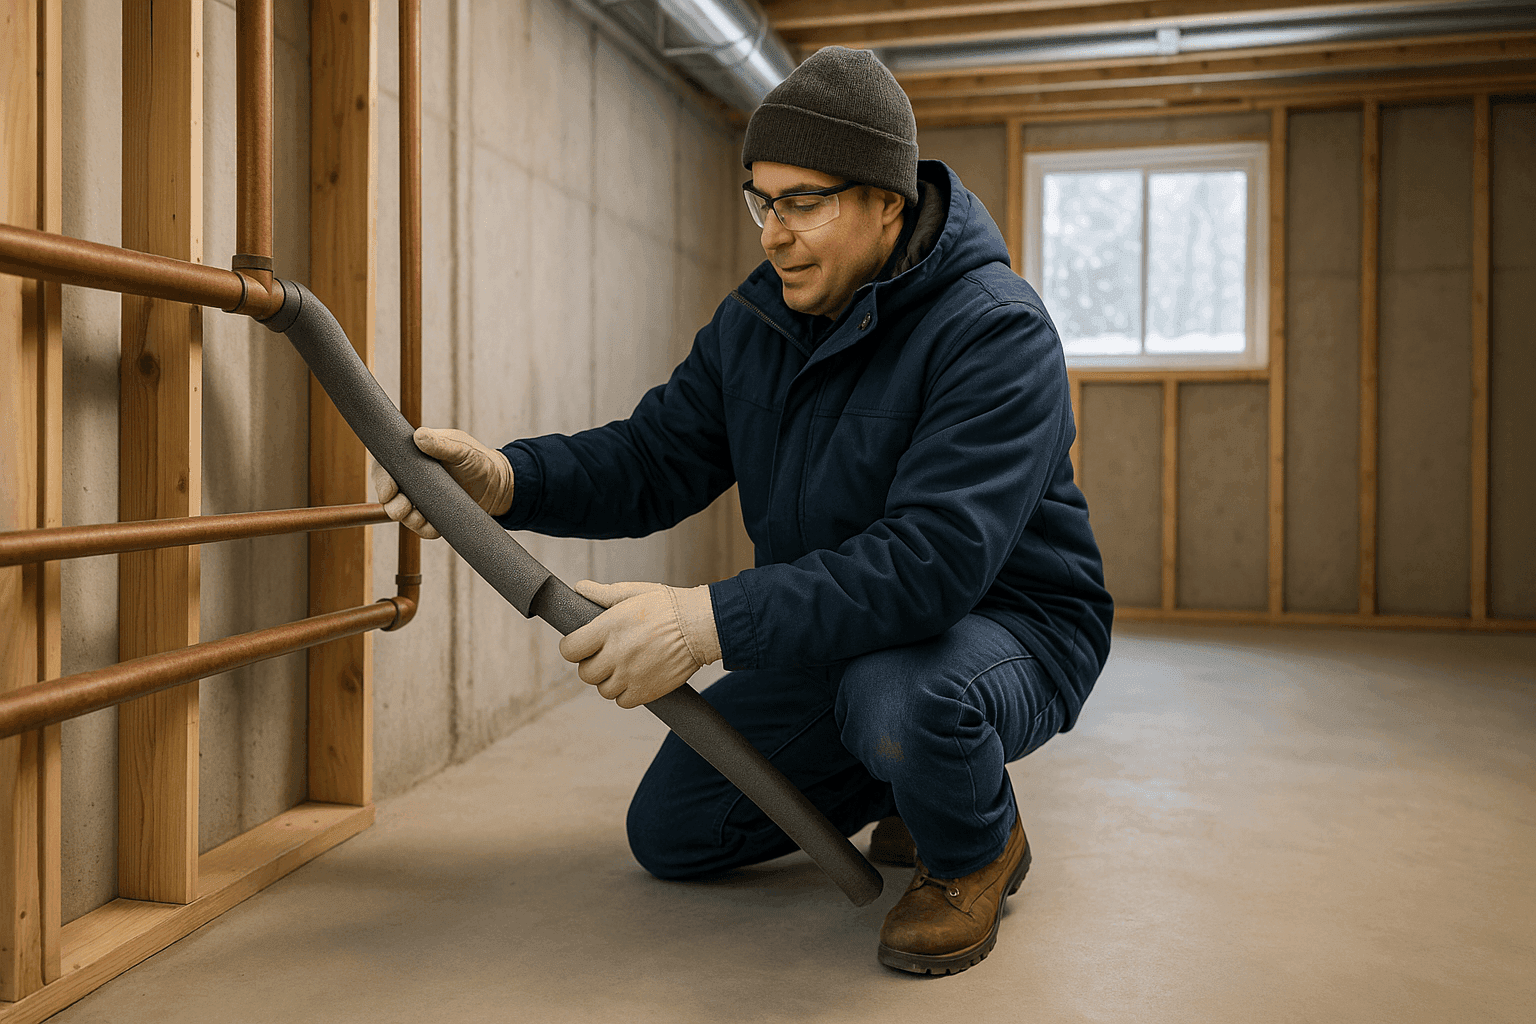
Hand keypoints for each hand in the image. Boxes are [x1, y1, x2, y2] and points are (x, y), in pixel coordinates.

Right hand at [371, 426, 514, 538]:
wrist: (500, 486)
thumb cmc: (480, 461)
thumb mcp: (463, 450)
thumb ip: (442, 444)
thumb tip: (418, 436)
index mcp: (415, 458)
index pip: (387, 466)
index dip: (382, 478)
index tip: (389, 489)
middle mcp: (414, 479)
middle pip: (389, 493)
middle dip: (391, 503)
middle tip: (402, 507)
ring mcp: (422, 499)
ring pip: (403, 512)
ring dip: (406, 518)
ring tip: (418, 517)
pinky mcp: (433, 515)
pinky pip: (422, 527)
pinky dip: (424, 529)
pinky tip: (432, 527)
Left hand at [559, 580, 721, 708]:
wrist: (701, 626)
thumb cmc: (669, 606)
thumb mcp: (635, 592)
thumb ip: (604, 594)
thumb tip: (580, 588)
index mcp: (608, 627)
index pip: (570, 649)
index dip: (573, 648)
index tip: (582, 645)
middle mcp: (616, 653)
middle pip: (585, 673)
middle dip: (593, 665)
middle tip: (608, 656)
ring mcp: (630, 675)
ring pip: (603, 689)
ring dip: (610, 680)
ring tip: (625, 666)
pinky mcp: (646, 691)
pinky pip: (622, 701)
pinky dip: (626, 693)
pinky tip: (636, 678)